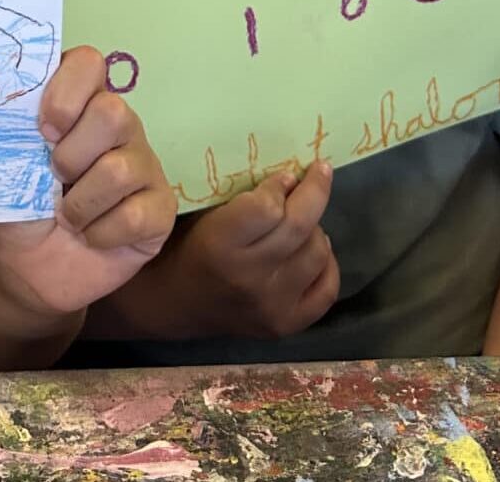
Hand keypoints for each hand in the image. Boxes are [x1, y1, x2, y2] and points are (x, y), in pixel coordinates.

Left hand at [0, 46, 176, 320]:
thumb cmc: (19, 208)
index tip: (42, 130)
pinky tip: (91, 236)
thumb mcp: (2, 168)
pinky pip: (137, 215)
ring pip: (121, 169)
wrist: (29, 270)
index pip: (87, 63)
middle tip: (53, 178)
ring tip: (67, 216)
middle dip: (72, 154)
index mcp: (78, 103)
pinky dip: (101, 233)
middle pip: (113, 112)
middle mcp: (118, 124)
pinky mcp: (160, 208)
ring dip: (80, 204)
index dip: (66, 92)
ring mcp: (145, 165)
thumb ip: (6, 133)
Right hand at [164, 164, 338, 338]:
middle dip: (314, 191)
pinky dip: (327, 265)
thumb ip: (243, 199)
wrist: (172, 303)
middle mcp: (248, 278)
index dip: (281, 185)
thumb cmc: (184, 245)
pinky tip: (315, 253)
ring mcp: (271, 306)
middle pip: (299, 227)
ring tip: (303, 223)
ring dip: (316, 230)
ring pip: (318, 254)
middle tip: (318, 172)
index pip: (268, 208)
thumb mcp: (202, 212)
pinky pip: (327, 290)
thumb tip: (291, 179)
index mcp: (219, 245)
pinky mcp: (285, 326)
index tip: (285, 176)